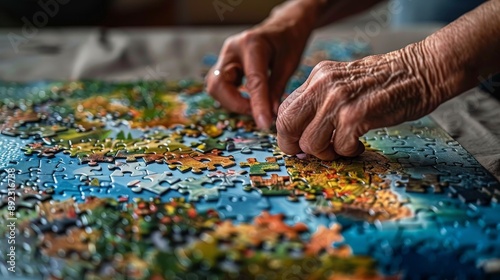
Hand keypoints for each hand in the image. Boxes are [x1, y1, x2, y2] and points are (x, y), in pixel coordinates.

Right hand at [205, 2, 316, 129]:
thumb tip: (270, 115)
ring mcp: (225, 56)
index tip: (265, 124)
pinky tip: (249, 100)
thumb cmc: (289, 41)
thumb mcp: (289, 64)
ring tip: (255, 106)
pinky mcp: (224, 64)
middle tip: (259, 113)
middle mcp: (232, 49)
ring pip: (215, 87)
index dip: (258, 105)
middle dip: (235, 104)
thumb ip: (277, 89)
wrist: (282, 26)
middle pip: (219, 84)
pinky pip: (220, 86)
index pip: (253, 80)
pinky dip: (232, 97)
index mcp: (252, 44)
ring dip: (232, 102)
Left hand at [277, 43, 444, 159]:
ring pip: (311, 143)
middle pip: (288, 126)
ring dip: (327, 153)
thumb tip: (302, 132)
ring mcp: (339, 100)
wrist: (422, 70)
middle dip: (296, 148)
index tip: (298, 146)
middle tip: (312, 155)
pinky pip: (340, 147)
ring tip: (343, 148)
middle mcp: (323, 85)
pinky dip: (348, 152)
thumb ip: (322, 100)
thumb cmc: (386, 82)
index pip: (284, 110)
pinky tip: (359, 144)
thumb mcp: (343, 81)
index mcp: (317, 77)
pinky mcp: (358, 115)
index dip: (287, 134)